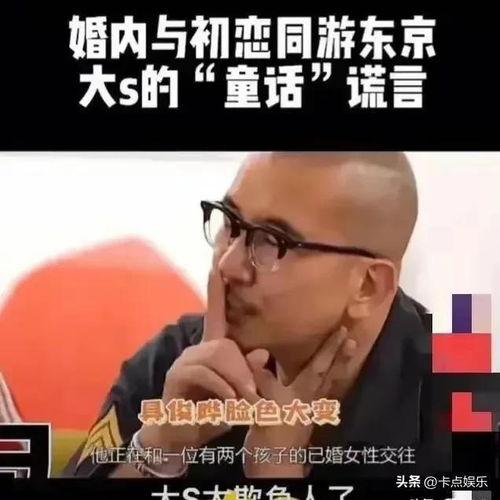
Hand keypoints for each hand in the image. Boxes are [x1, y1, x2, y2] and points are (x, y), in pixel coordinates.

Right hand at [140, 267, 255, 451]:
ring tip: (243, 401)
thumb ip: (248, 375)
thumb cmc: (212, 413)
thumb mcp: (237, 396)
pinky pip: (205, 373)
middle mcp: (196, 350)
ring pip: (216, 356)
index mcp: (212, 350)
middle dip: (242, 368)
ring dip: (235, 379)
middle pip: (224, 344)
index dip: (216, 290)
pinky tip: (229, 402)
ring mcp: (184, 362)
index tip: (216, 265)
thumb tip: (261, 353)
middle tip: (253, 394)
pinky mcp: (176, 376)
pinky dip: (221, 388)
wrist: (180, 437)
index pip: (215, 314)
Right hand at [243, 326, 356, 476]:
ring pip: (325, 383)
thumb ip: (263, 380)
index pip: (319, 365)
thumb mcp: (265, 405)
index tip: (343, 331)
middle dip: (339, 356)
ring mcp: (306, 408)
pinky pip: (315, 394)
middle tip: (352, 339)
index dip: (330, 348)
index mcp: (303, 392)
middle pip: (328, 373)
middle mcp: (309, 398)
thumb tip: (257, 356)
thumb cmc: (272, 433)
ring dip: (336, 367)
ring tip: (347, 352)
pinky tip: (318, 379)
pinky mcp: (300, 417)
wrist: (273, 465)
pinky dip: (320, 383)